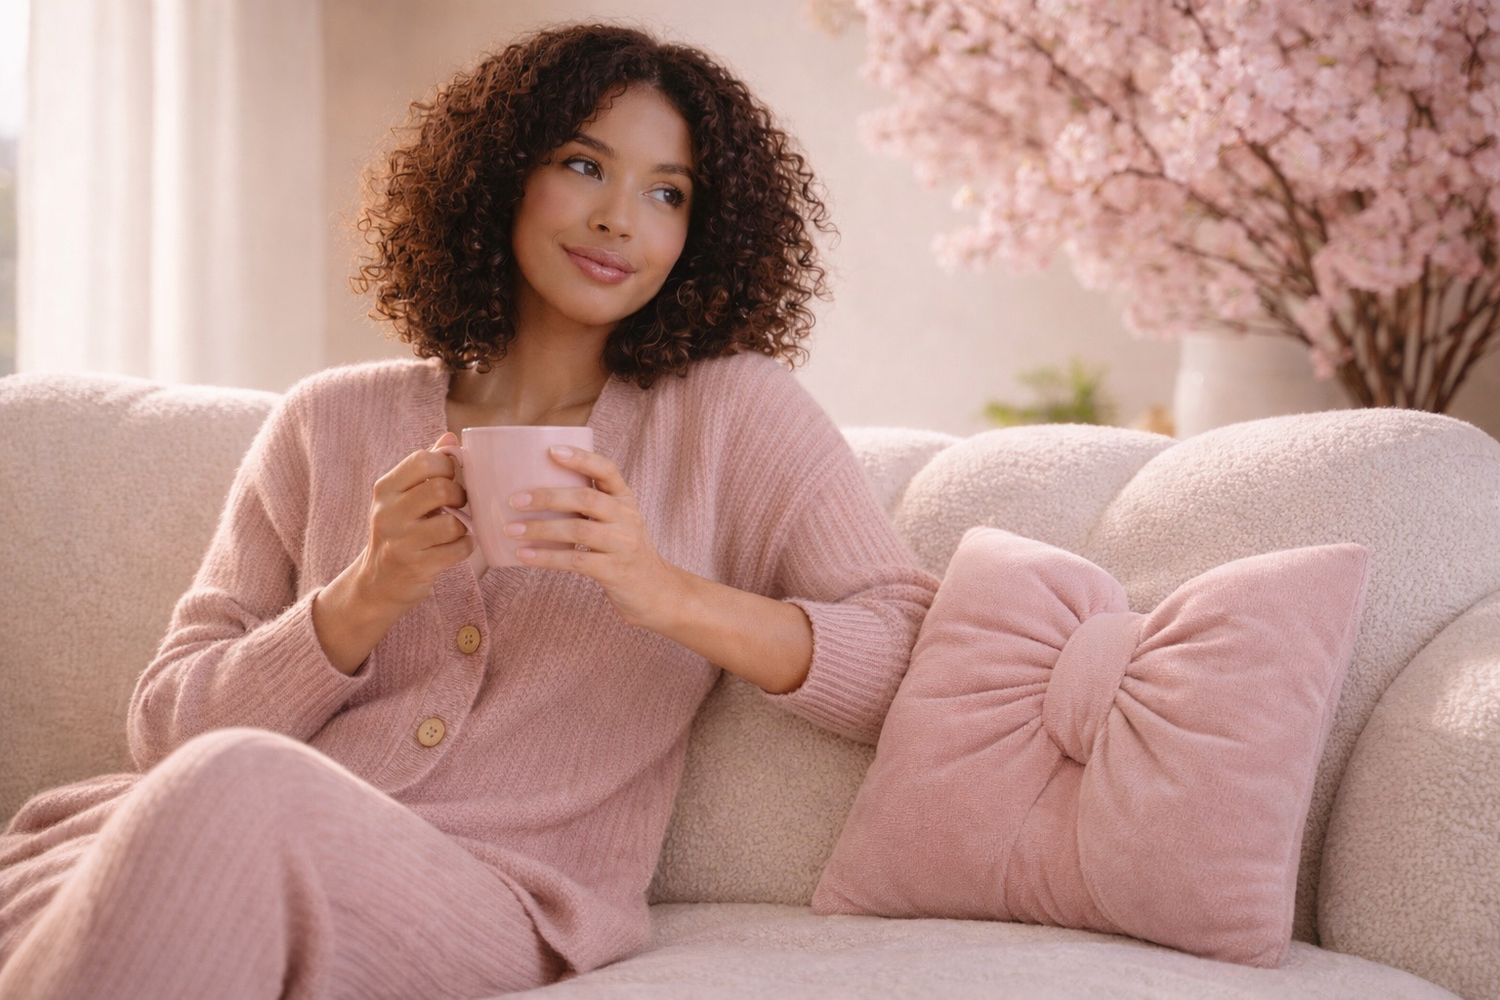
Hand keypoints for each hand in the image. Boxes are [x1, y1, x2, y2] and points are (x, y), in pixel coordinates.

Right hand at [312, 432, 473, 673]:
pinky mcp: (416, 567)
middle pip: (442, 489)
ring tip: (456, 527)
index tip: (451, 477)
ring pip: (453, 523)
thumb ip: (426, 467)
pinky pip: (458, 550)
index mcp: (385, 489)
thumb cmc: (399, 531)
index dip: (447, 465)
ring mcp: (401, 542)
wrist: (377, 583)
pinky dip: (465, 547)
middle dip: (460, 496)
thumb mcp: (403, 496)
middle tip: (458, 504)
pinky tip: (456, 547)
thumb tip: (452, 438)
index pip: (423, 460)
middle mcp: (388, 513)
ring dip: (464, 525)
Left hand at [506, 445, 680, 628]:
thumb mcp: (617, 523)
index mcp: (625, 500)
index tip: (551, 451)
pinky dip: (547, 557)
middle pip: (586, 498)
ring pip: (579, 530)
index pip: (607, 470)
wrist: (656, 593)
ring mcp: (623, 545)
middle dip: (547, 497)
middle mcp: (627, 518)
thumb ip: (589, 508)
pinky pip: (576, 562)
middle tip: (515, 500)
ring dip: (541, 528)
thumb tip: (534, 495)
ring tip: (511, 530)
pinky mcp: (615, 572)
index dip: (581, 458)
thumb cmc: (625, 553)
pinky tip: (525, 556)